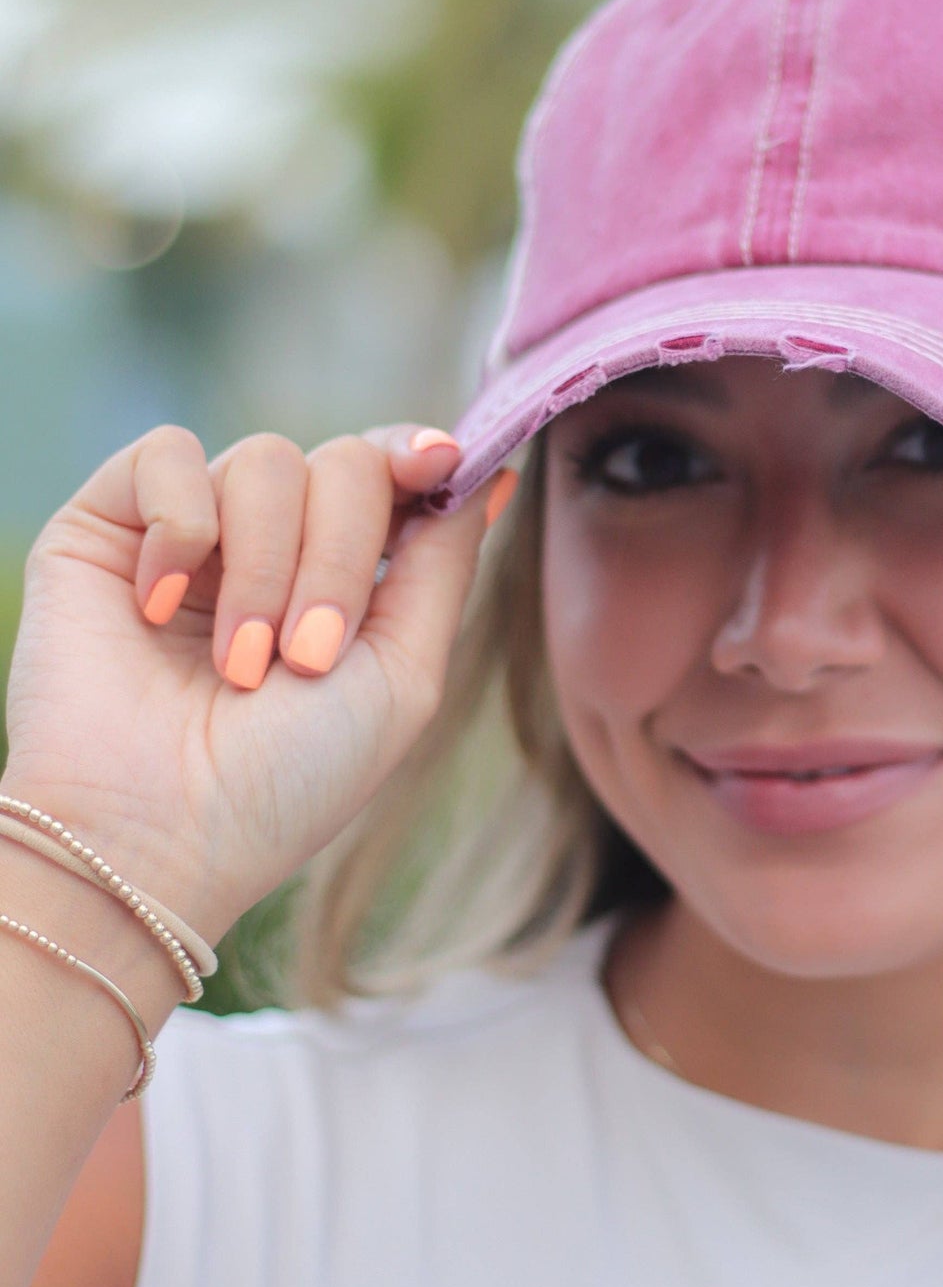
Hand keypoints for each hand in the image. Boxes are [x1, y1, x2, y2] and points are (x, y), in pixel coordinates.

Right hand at [1, 424, 512, 944]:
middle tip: (307, 654)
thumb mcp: (402, 674)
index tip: (441, 461)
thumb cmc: (288, 779)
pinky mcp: (108, 523)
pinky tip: (158, 607)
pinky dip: (180, 525)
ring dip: (266, 567)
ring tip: (239, 662)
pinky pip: (167, 453)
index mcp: (341, 574)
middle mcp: (269, 541)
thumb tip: (490, 471)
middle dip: (341, 558)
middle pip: (344, 463)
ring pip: (265, 460)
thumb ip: (444, 564)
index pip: (391, 472)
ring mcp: (191, 529)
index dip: (420, 454)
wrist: (157, 833)